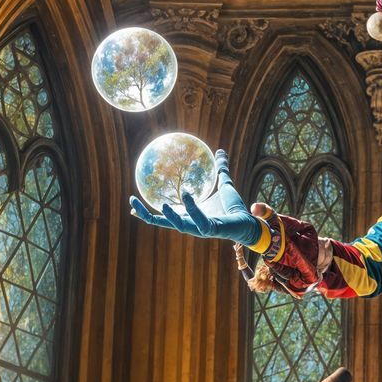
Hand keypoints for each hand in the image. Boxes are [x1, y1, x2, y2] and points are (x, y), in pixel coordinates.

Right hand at [129, 148, 262, 245]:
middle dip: (147, 216)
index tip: (132, 203)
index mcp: (189, 216)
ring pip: (179, 225)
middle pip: (163, 223)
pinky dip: (192, 208)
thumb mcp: (225, 184)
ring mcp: (199, 229)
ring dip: (170, 216)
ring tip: (161, 204)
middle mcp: (191, 224)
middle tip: (132, 203)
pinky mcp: (211, 229)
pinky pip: (199, 220)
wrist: (249, 222)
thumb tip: (220, 151)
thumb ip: (221, 169)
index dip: (147, 211)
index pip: (163, 216)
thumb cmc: (234, 207)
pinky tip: (186, 195)